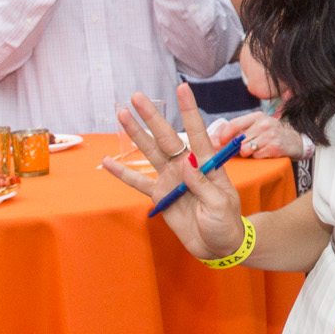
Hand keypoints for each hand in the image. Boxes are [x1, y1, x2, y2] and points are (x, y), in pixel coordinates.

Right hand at [103, 84, 245, 258]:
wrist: (218, 246)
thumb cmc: (226, 222)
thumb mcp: (220, 204)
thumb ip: (202, 184)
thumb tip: (186, 161)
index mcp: (206, 164)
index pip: (197, 132)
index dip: (189, 111)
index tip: (182, 87)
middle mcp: (186, 166)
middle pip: (166, 137)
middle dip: (152, 117)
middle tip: (136, 96)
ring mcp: (171, 178)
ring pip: (150, 152)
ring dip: (136, 134)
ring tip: (121, 114)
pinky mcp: (160, 195)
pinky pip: (139, 182)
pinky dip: (123, 173)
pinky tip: (108, 161)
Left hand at [208, 111, 307, 159]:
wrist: (296, 142)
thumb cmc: (271, 136)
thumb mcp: (256, 128)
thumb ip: (236, 132)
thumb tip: (213, 140)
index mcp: (257, 117)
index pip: (234, 124)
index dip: (223, 135)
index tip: (218, 143)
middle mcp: (264, 123)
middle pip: (238, 139)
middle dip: (233, 148)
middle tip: (234, 152)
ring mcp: (271, 135)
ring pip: (246, 149)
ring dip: (246, 153)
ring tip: (252, 152)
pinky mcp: (276, 147)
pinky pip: (257, 156)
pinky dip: (257, 158)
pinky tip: (263, 154)